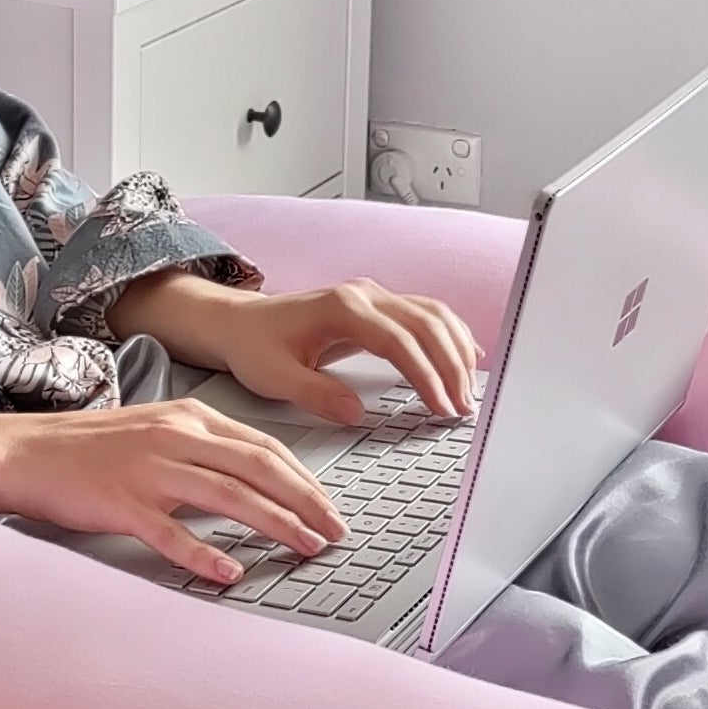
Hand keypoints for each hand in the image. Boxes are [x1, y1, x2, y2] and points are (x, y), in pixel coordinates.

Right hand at [0, 400, 345, 585]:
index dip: (305, 478)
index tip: (329, 506)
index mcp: (188, 417)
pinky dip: (204, 555)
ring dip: (274, 524)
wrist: (24, 452)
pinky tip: (230, 573)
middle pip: (258, 468)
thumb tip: (251, 479)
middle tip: (335, 532)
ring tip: (305, 548)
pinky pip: (171, 533)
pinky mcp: (121, 503)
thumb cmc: (87, 448)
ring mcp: (149, 470)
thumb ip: (201, 448)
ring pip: (228, 496)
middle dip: (306, 501)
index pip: (264, 446)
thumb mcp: (154, 430)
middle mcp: (175, 437)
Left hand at [116, 271, 483, 424]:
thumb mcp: (275, 376)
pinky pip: (426, 314)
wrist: (239, 322)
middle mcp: (363, 295)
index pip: (399, 340)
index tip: (440, 407)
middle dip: (451, 367)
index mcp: (341, 308)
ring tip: (467, 393)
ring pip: (432, 315)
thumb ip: (316, 393)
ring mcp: (373, 297)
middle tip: (463, 409)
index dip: (426, 374)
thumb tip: (356, 413)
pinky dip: (450, 335)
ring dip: (456, 351)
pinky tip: (467, 358)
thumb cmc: (255, 346)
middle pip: (426, 324)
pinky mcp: (378, 306)